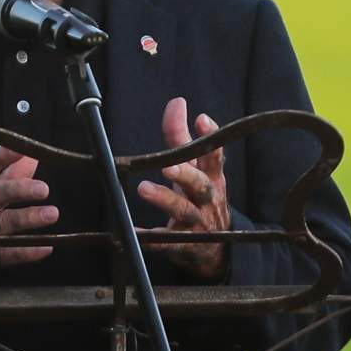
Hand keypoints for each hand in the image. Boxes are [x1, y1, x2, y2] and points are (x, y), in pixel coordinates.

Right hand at [0, 147, 57, 287]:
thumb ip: (5, 176)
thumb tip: (32, 156)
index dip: (1, 156)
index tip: (23, 149)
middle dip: (16, 189)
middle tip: (44, 188)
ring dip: (25, 218)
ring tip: (52, 213)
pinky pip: (2, 255)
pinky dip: (24, 252)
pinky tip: (45, 248)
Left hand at [136, 97, 229, 279]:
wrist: (216, 249)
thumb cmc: (200, 198)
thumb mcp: (195, 170)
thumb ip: (182, 138)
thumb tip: (177, 102)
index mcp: (212, 178)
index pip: (215, 156)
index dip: (211, 138)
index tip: (202, 119)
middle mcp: (208, 199)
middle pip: (201, 185)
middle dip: (186, 173)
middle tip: (168, 166)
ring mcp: (198, 223)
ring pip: (183, 211)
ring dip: (164, 199)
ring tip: (144, 188)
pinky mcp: (184, 245)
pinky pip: (167, 242)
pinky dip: (152, 239)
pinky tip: (134, 233)